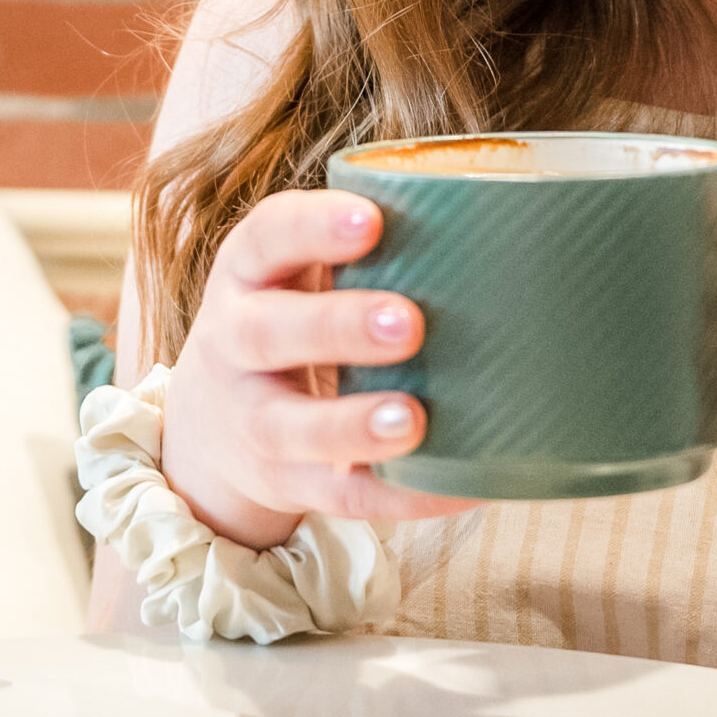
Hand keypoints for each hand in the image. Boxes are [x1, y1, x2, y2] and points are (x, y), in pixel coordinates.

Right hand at [156, 189, 476, 551]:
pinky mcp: (283, 483)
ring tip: (413, 419)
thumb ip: (372, 248)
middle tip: (409, 322)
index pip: (266, 238)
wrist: (212, 422)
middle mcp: (233, 344)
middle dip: (337, 328)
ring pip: (288, 428)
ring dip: (351, 426)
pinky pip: (338, 497)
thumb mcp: (298, 273)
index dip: (313, 227)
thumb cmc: (295, 316)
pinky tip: (456, 485)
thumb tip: (504, 222)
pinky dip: (398, 495)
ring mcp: (251, 420)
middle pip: (268, 333)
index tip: (373, 219)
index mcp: (247, 274)